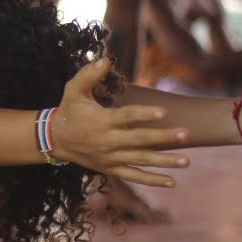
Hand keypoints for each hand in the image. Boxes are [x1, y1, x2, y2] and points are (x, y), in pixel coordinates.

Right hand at [50, 58, 190, 187]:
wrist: (54, 140)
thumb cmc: (68, 111)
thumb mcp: (73, 90)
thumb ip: (89, 74)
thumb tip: (106, 59)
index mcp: (101, 121)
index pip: (127, 117)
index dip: (145, 114)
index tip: (165, 112)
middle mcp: (107, 141)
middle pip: (139, 140)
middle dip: (163, 138)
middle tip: (186, 134)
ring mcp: (110, 157)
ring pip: (141, 160)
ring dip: (165, 161)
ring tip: (187, 160)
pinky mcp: (111, 168)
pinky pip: (134, 176)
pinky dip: (152, 180)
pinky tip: (172, 182)